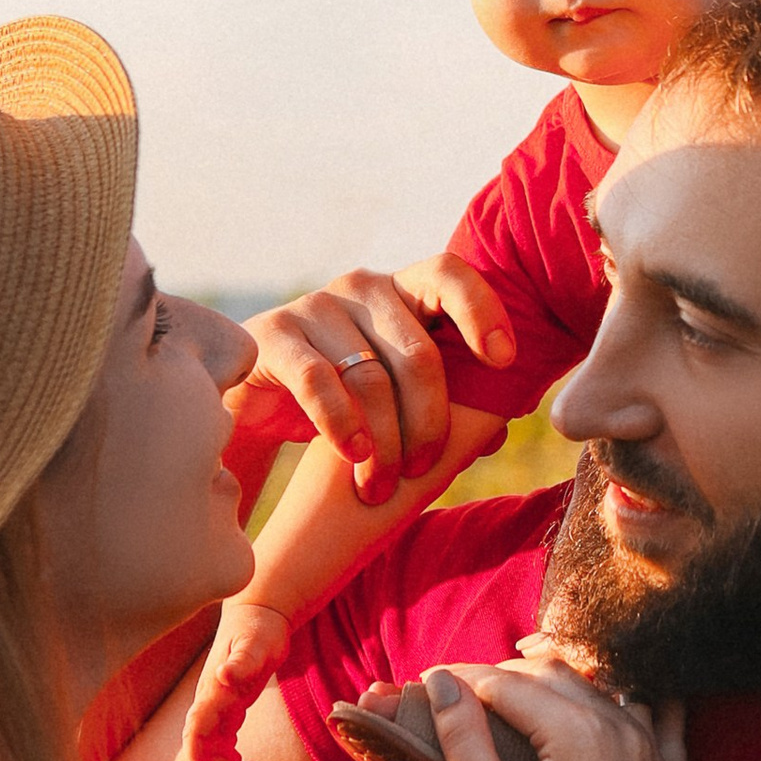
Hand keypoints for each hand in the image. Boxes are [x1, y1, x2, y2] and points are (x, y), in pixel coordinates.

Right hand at [179, 597, 293, 760]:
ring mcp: (217, 709)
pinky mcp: (228, 712)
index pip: (195, 731)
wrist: (258, 615)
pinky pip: (222, 747)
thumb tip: (224, 676)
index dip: (195, 757)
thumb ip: (242, 661)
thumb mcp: (256, 643)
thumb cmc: (258, 628)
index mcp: (213, 690)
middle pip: (205, 749)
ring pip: (213, 752)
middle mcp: (210, 704)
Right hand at [246, 258, 517, 499]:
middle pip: (418, 352)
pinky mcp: (274, 334)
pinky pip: (318, 381)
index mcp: (405, 291)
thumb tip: (499, 431)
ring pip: (371, 376)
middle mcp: (363, 287)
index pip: (449, 274)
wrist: (256, 404)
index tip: (504, 361)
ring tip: (382, 486)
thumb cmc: (346, 399)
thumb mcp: (399, 398)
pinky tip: (353, 456)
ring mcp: (316, 306)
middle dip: (429, 422)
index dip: (482, 310)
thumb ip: (449, 406)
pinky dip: (341, 423)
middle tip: (424, 470)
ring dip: (385, 441)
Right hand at [422, 659, 682, 760]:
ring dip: (563, 686)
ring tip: (522, 700)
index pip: (510, 684)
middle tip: (468, 693)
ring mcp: (654, 753)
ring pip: (604, 688)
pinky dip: (628, 702)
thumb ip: (463, 739)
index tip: (433, 681)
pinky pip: (658, 718)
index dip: (465, 680)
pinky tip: (608, 700)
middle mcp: (623, 731)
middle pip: (557, 676)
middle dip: (508, 677)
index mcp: (578, 734)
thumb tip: (440, 683)